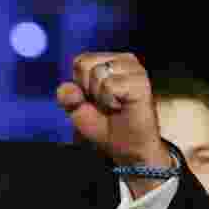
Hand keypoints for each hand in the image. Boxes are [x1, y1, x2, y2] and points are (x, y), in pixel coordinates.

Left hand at [56, 52, 169, 169]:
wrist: (127, 148)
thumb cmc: (105, 126)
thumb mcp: (77, 110)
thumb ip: (67, 97)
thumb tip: (68, 88)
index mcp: (109, 60)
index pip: (79, 61)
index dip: (80, 85)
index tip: (95, 100)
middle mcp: (124, 60)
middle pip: (84, 64)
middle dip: (88, 90)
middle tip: (106, 104)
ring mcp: (134, 69)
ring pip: (96, 74)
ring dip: (100, 97)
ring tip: (115, 106)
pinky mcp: (141, 81)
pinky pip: (109, 85)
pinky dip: (109, 101)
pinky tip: (122, 106)